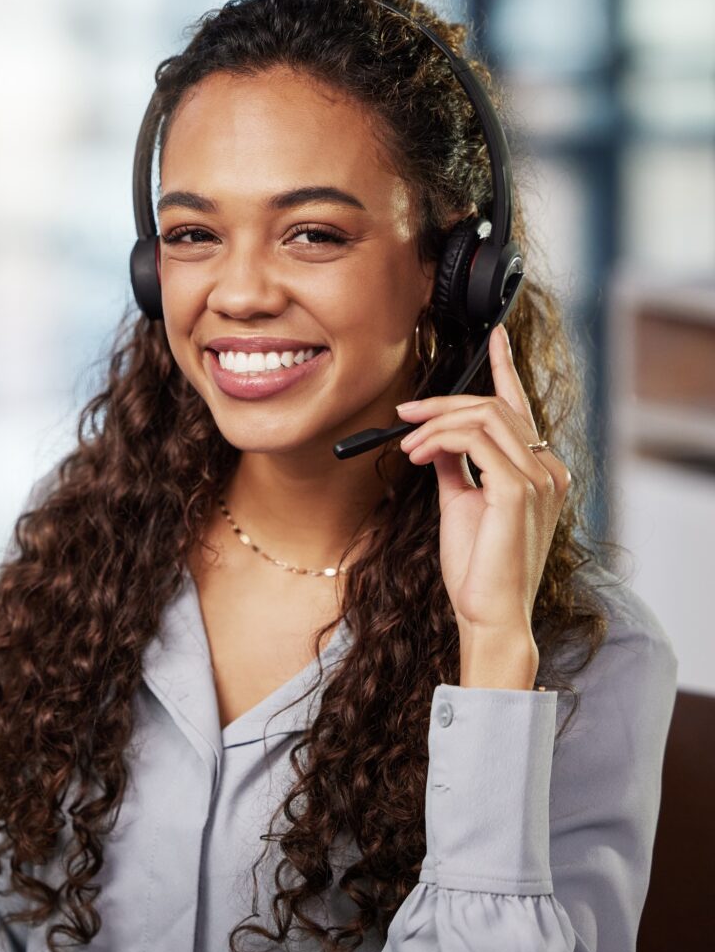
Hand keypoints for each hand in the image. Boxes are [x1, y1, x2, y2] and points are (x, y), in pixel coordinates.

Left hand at [395, 325, 571, 689]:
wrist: (487, 613)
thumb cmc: (477, 568)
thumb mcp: (460, 503)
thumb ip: (455, 466)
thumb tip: (436, 438)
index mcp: (540, 471)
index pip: (522, 409)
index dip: (506, 368)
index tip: (494, 337)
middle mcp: (548, 469)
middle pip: (495, 407)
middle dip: (442, 404)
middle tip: (403, 416)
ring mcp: (539, 479)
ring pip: (484, 417)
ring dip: (435, 423)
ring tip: (406, 444)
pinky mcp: (518, 491)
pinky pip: (474, 441)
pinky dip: (439, 440)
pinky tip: (417, 455)